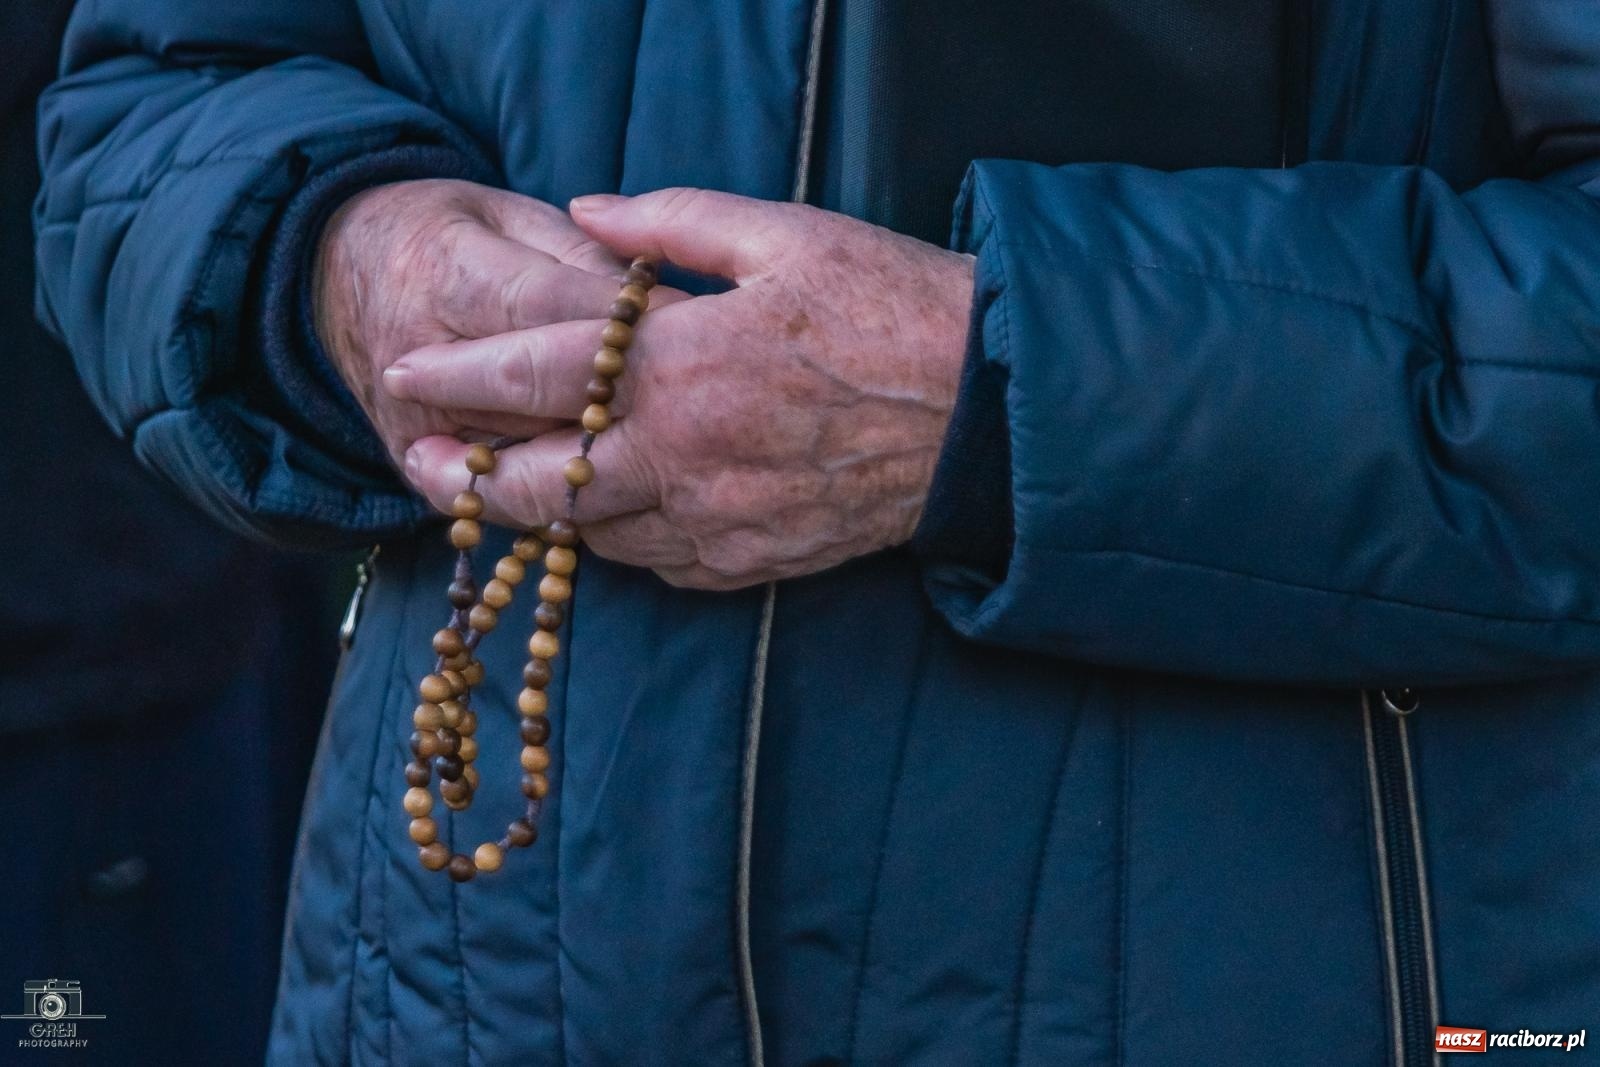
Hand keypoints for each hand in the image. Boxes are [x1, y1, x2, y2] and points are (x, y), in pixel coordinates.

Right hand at [314, 178, 682, 466]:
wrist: (334, 279)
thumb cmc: (448, 238)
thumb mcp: (509, 216)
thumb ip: (580, 254)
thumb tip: (658, 299)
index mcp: (454, 273)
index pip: (555, 309)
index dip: (627, 323)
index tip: (694, 331)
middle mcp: (427, 355)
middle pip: (543, 397)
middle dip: (624, 402)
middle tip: (696, 407)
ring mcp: (417, 421)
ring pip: (526, 457)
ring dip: (600, 462)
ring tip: (670, 458)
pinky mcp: (415, 464)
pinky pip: (499, 496)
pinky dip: (559, 498)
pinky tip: (616, 495)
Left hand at [386, 188, 975, 589]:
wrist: (987, 416)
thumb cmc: (892, 309)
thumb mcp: (783, 236)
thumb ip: (669, 225)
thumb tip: (584, 214)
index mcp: (681, 367)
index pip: (532, 376)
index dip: (455, 375)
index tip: (403, 371)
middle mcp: (684, 459)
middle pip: (537, 486)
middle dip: (464, 477)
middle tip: (419, 463)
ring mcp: (717, 521)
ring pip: (589, 536)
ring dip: (534, 515)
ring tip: (492, 492)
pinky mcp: (753, 561)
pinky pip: (656, 566)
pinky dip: (615, 543)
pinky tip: (601, 519)